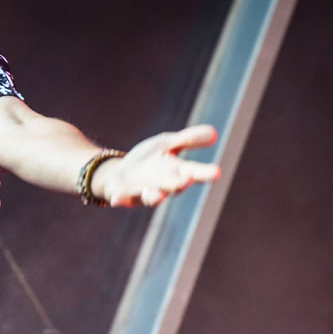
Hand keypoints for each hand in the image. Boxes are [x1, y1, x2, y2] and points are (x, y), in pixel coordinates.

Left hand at [93, 124, 219, 206]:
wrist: (119, 174)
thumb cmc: (148, 160)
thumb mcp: (166, 144)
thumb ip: (187, 140)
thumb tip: (214, 132)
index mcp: (175, 172)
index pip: (193, 172)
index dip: (204, 173)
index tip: (217, 172)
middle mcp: (162, 186)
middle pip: (173, 186)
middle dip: (180, 183)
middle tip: (187, 178)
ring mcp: (142, 193)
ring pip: (151, 197)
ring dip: (154, 196)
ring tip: (156, 194)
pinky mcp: (122, 196)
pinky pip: (121, 199)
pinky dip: (120, 200)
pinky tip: (115, 200)